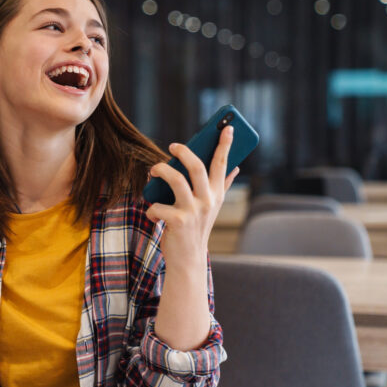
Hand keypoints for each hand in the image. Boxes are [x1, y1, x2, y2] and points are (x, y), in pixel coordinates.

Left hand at [146, 126, 238, 266]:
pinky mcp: (177, 221)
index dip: (225, 145)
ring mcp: (193, 211)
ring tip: (153, 170)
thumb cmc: (196, 228)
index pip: (222, 164)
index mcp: (216, 194)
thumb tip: (235, 168)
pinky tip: (152, 213)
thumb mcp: (211, 207)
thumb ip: (221, 187)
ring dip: (161, 170)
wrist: (188, 259)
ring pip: (176, 180)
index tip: (228, 127)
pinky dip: (151, 208)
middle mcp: (207, 201)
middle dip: (184, 152)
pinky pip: (158, 205)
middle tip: (173, 146)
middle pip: (197, 167)